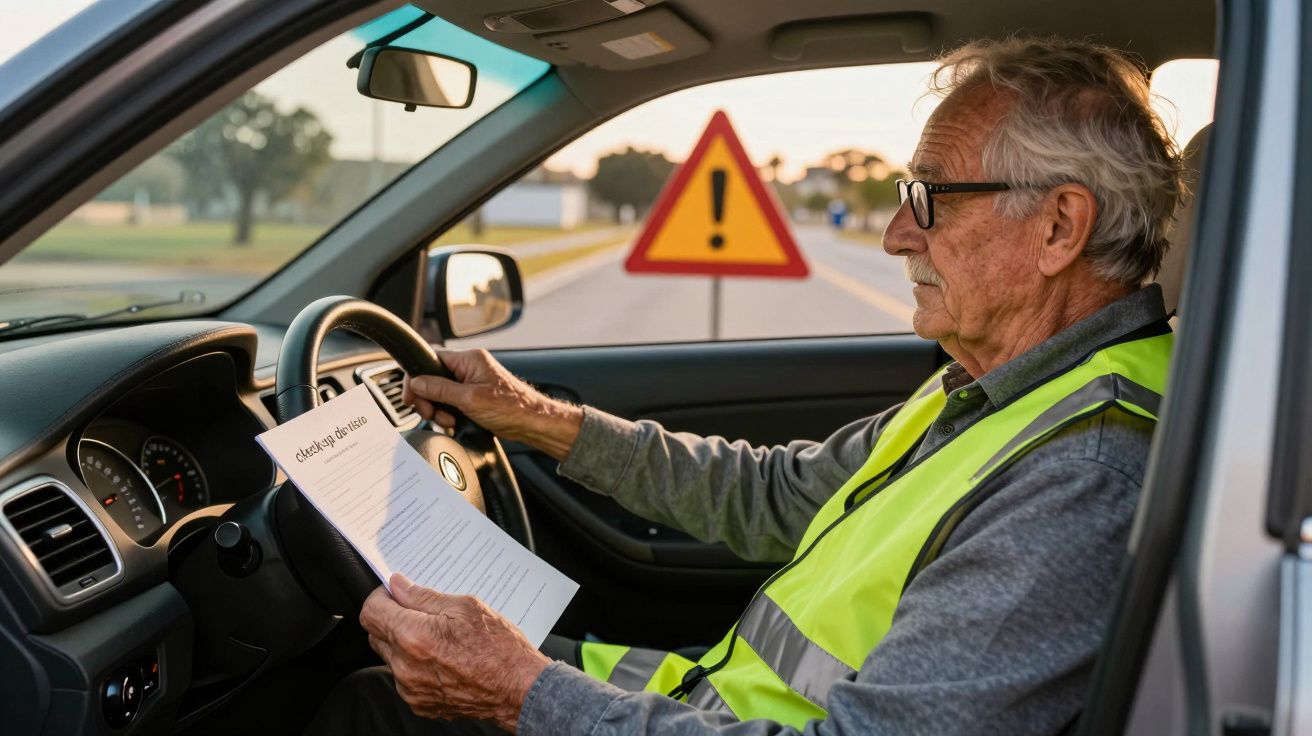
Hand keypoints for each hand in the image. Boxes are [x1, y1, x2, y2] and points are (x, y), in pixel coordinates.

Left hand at [359, 573, 550, 731]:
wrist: (519, 689)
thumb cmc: (499, 648)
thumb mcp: (465, 607)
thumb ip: (423, 596)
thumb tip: (397, 585)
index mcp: (413, 636)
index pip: (370, 612)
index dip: (381, 597)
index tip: (395, 594)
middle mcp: (405, 666)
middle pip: (376, 635)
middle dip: (391, 619)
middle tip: (421, 613)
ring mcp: (411, 689)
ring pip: (390, 657)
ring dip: (404, 644)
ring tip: (439, 638)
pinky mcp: (420, 704)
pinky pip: (405, 678)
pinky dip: (416, 666)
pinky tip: (443, 659)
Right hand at [403, 348, 582, 460]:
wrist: (533, 423)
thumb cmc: (511, 408)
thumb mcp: (469, 399)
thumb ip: (440, 389)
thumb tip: (417, 383)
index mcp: (470, 359)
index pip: (431, 358)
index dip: (417, 377)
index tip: (410, 396)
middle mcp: (470, 366)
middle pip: (433, 378)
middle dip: (428, 398)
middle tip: (431, 413)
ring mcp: (472, 382)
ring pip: (441, 392)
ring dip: (439, 409)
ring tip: (449, 421)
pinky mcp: (475, 396)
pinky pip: (452, 401)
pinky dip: (449, 413)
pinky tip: (455, 422)